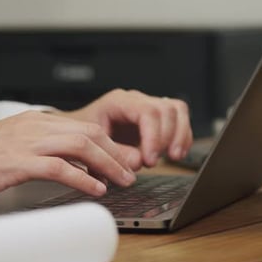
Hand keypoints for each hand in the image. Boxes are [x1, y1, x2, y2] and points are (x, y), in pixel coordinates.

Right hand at [0, 111, 136, 205]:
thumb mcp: (12, 149)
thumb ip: (42, 153)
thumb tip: (71, 167)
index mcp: (35, 122)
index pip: (83, 127)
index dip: (108, 144)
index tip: (123, 160)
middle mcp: (34, 126)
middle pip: (89, 133)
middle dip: (116, 153)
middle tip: (131, 171)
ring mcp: (26, 141)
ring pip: (81, 146)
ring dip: (107, 164)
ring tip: (122, 181)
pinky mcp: (16, 161)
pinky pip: (59, 167)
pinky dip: (83, 178)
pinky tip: (95, 188)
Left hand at [56, 89, 192, 169]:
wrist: (79, 131)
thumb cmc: (83, 135)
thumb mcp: (93, 145)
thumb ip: (114, 153)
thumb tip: (138, 161)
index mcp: (119, 101)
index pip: (147, 112)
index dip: (153, 137)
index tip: (149, 160)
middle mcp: (136, 99)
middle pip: (166, 109)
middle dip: (166, 139)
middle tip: (153, 162)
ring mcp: (148, 105)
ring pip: (177, 110)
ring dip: (179, 136)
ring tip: (172, 157)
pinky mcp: (156, 117)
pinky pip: (179, 118)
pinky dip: (183, 136)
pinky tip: (176, 153)